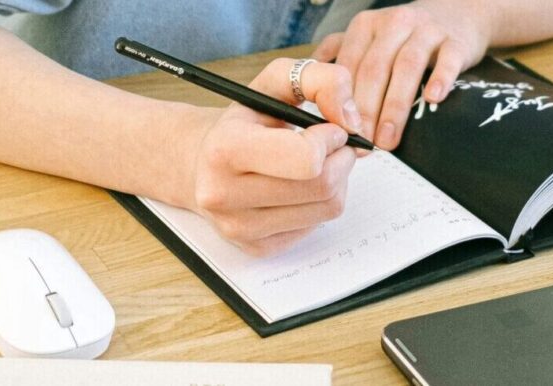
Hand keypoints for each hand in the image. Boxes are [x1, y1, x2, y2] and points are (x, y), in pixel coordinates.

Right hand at [185, 58, 362, 255]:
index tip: (328, 128)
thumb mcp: (276, 82)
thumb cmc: (246, 121)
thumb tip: (352, 120)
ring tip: (317, 164)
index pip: (307, 159)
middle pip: (323, 185)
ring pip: (328, 208)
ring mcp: (239, 227)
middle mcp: (224, 194)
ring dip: (337, 181)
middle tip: (334, 145)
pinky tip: (301, 187)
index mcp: (225, 149)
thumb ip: (321, 80)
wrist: (200, 162)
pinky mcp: (257, 248)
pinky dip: (320, 204)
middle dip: (341, 159)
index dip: (331, 139)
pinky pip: (317, 227)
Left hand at [312, 2, 491, 149]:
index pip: (350, 66)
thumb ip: (341, 56)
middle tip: (363, 143)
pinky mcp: (455, 41)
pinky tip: (433, 100)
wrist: (457, 15)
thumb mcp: (371, 38)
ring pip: (407, 66)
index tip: (341, 133)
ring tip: (389, 139)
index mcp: (367, 26)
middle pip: (375, 68)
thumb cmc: (408, 36)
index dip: (343, 101)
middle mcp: (394, 24)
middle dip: (367, 110)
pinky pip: (447, 60)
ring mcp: (426, 30)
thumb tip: (309, 86)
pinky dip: (440, 79)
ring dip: (396, 106)